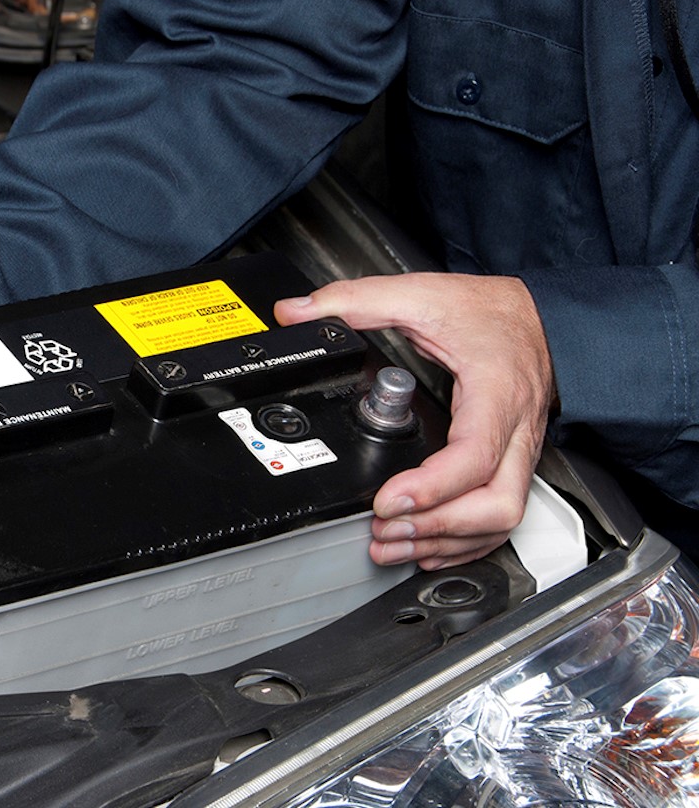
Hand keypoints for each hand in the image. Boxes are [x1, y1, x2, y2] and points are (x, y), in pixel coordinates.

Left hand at [274, 273, 554, 569]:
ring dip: (446, 541)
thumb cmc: (492, 311)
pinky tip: (427, 545)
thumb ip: (356, 301)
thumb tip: (296, 313)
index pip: (474, 456)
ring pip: (502, 518)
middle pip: (496, 504)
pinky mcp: (515, 463)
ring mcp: (520, 452)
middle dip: (437, 528)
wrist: (544, 315)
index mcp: (495, 392)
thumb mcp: (421, 294)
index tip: (386, 500)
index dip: (431, 488)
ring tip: (392, 544)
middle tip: (384, 529)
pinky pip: (501, 516)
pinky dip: (464, 540)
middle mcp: (516, 430)